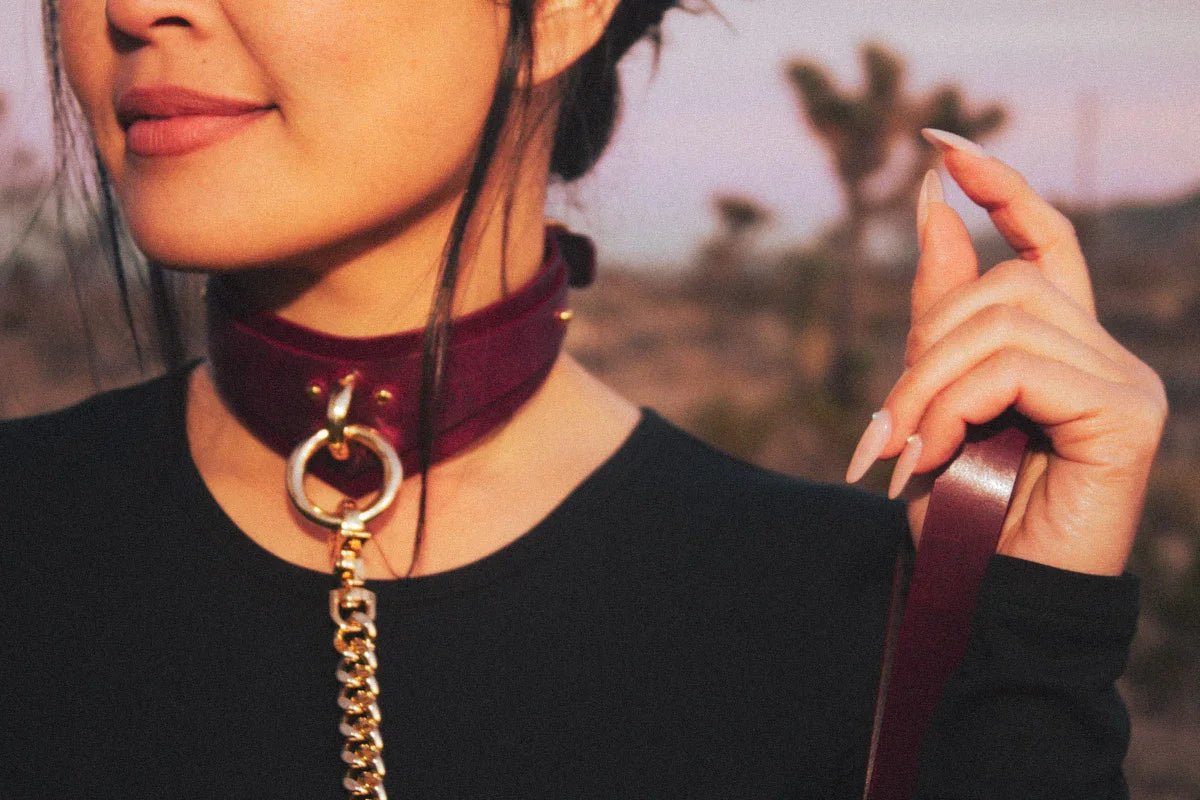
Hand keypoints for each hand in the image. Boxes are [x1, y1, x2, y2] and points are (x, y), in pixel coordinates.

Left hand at [845, 128, 1167, 576]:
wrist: (988, 596)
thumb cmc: (961, 507)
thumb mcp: (933, 396)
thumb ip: (939, 310)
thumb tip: (931, 204)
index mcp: (1060, 344)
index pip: (1046, 239)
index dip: (1001, 188)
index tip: (943, 144)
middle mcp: (1102, 352)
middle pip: (1003, 287)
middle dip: (925, 348)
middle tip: (885, 429)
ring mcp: (1123, 380)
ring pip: (1006, 322)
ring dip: (931, 385)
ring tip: (909, 449)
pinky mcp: (1126, 413)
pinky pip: (1023, 366)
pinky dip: (959, 404)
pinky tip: (940, 454)